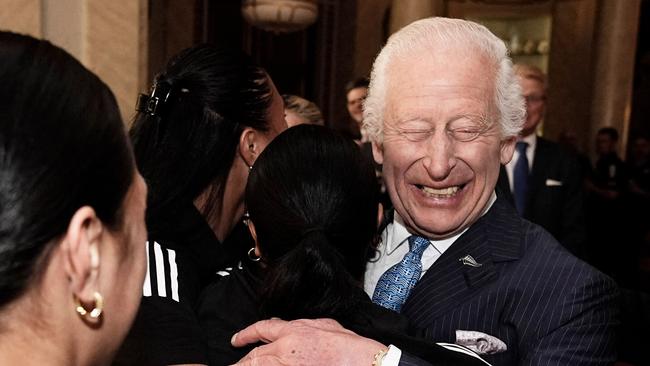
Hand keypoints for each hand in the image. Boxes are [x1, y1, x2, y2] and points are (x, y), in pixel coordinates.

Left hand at [231, 318, 386, 365]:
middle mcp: (286, 349)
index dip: (245, 334)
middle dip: (242, 361)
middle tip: (232, 365)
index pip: (262, 329)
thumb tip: (287, 325)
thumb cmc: (348, 345)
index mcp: (294, 331)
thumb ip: (303, 324)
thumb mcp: (324, 324)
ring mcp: (288, 365)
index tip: (236, 339)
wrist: (361, 361)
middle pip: (255, 356)